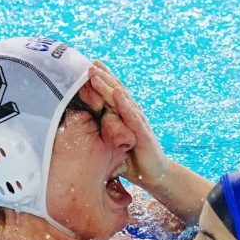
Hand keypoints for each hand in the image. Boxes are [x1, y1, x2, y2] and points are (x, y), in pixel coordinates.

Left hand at [86, 62, 169, 188]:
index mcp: (126, 117)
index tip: (91, 66)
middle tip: (90, 64)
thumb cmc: (135, 162)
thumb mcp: (114, 148)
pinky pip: (131, 116)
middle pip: (116, 92)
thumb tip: (82, 140)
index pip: (113, 95)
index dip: (104, 80)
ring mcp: (139, 123)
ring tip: (96, 72)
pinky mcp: (143, 134)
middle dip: (103, 77)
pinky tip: (116, 92)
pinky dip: (124, 103)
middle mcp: (133, 115)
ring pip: (121, 100)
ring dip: (108, 85)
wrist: (157, 175)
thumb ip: (103, 139)